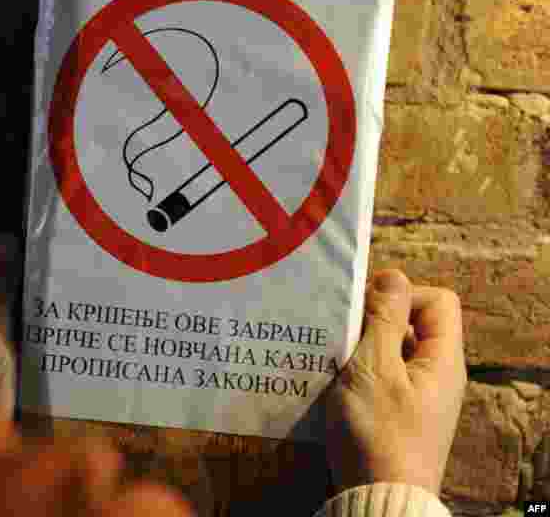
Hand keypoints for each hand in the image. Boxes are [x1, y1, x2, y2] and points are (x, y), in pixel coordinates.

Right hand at [323, 268, 467, 496]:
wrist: (376, 499)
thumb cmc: (378, 433)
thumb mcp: (375, 368)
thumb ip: (383, 319)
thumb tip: (393, 276)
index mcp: (442, 360)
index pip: (438, 301)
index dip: (402, 294)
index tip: (365, 309)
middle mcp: (436, 375)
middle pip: (411, 324)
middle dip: (373, 320)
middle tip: (340, 330)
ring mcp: (416, 397)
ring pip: (389, 350)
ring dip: (359, 347)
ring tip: (329, 354)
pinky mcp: (396, 415)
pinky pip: (379, 377)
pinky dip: (355, 372)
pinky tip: (329, 380)